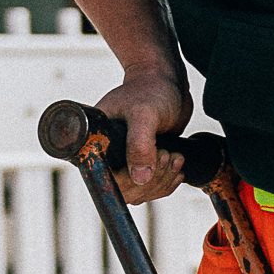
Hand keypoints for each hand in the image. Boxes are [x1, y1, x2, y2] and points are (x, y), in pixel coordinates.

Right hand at [97, 62, 192, 202]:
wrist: (165, 81)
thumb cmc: (151, 89)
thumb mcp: (144, 114)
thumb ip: (140, 144)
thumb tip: (140, 178)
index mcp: (96, 143)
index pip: (107, 180)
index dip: (131, 180)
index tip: (156, 156)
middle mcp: (107, 155)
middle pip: (126, 191)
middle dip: (153, 179)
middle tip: (167, 154)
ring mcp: (125, 161)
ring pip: (141, 192)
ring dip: (162, 181)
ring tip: (174, 156)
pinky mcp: (141, 163)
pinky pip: (150, 187)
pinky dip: (167, 182)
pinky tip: (176, 166)